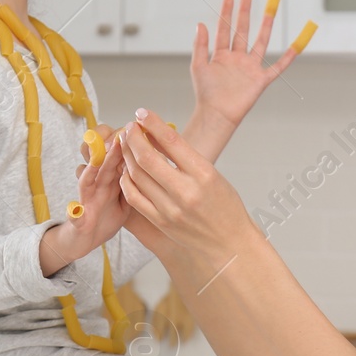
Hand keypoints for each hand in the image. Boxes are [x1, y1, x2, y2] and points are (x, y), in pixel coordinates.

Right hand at [39, 127, 130, 272]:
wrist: (85, 239)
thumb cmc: (108, 215)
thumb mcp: (126, 196)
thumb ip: (137, 180)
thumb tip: (161, 165)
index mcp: (111, 177)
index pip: (117, 154)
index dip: (126, 143)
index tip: (140, 132)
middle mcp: (97, 183)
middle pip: (101, 160)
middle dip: (110, 148)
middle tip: (121, 135)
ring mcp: (87, 199)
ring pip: (86, 179)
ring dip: (90, 168)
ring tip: (96, 158)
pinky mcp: (78, 219)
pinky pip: (76, 216)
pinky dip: (75, 213)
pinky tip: (76, 209)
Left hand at [117, 108, 252, 260]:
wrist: (230, 243)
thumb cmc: (225, 206)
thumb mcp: (212, 175)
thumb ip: (186, 157)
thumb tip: (158, 135)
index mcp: (204, 174)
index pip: (172, 141)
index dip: (153, 123)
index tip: (142, 113)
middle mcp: (186, 191)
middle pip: (147, 157)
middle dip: (133, 137)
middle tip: (128, 127)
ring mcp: (170, 209)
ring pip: (137, 175)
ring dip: (126, 155)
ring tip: (125, 145)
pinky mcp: (160, 222)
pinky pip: (134, 197)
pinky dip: (127, 179)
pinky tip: (127, 170)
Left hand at [189, 0, 305, 134]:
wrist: (216, 115)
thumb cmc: (205, 94)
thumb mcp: (198, 66)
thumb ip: (200, 45)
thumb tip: (200, 24)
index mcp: (221, 54)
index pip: (225, 28)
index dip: (227, 13)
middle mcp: (237, 58)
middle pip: (243, 29)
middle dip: (246, 10)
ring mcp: (250, 67)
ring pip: (261, 41)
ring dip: (266, 24)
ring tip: (271, 7)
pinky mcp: (261, 80)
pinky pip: (278, 66)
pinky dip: (289, 56)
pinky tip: (298, 44)